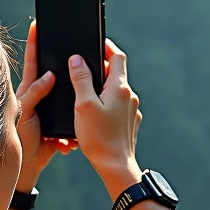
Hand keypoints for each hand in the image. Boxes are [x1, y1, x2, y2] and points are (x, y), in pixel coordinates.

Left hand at [16, 21, 74, 187]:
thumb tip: (50, 76)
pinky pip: (75, 121)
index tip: (36, 22)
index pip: (32, 60)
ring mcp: (53, 110)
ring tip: (73, 116)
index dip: (34, 41)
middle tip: (77, 56)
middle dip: (67, 69)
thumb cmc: (19, 137)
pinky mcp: (62, 124)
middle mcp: (42, 96)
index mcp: (30, 89)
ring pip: (71, 98)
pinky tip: (69, 141)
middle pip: (56, 75)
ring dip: (76, 105)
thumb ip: (34, 93)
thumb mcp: (22, 112)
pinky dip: (75, 131)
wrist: (26, 166)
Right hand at [67, 37, 141, 196]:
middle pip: (117, 74)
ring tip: (86, 93)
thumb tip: (77, 59)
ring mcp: (132, 111)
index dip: (107, 46)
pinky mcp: (130, 123)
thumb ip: (81, 79)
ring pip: (117, 91)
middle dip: (101, 69)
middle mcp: (129, 97)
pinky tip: (95, 113)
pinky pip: (118, 106)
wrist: (116, 166)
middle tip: (84, 69)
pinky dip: (107, 103)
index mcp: (119, 88)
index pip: (118, 56)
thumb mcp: (84, 105)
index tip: (97, 42)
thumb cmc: (98, 137)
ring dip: (103, 88)